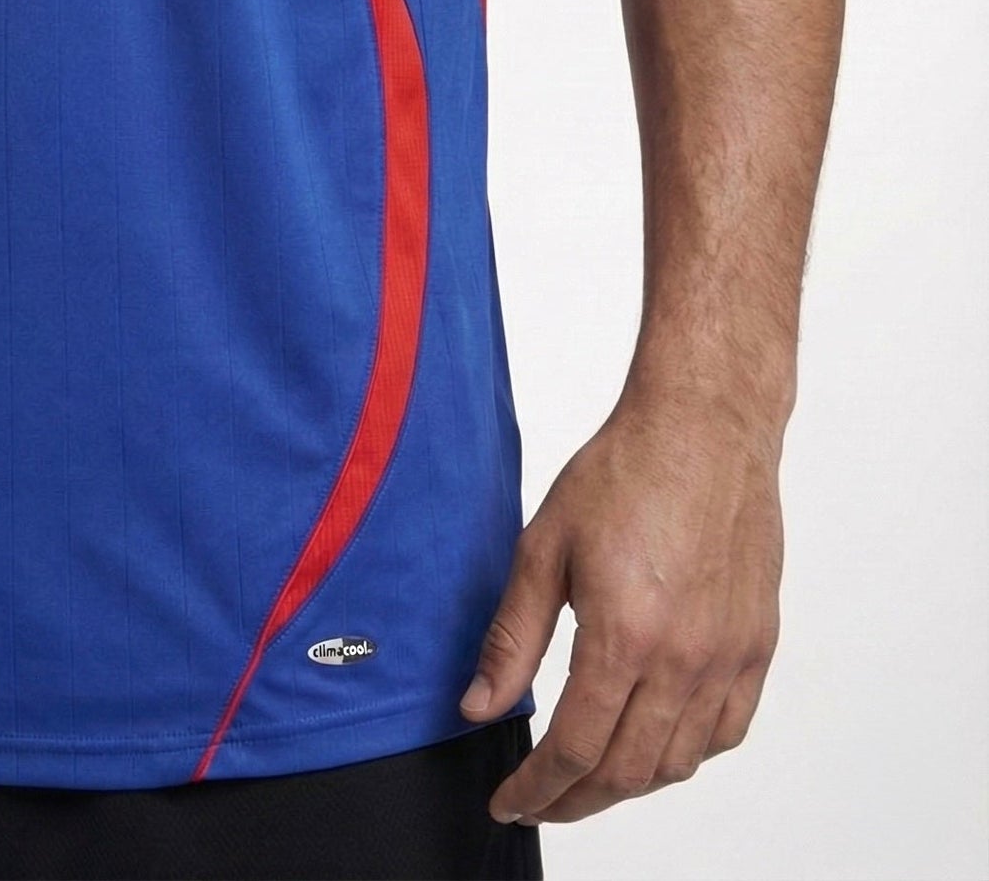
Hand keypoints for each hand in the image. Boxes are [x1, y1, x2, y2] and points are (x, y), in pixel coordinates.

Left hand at [459, 392, 783, 824]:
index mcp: (625, 634)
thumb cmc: (622, 473)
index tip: (510, 803)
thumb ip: (510, 638)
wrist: (703, 430)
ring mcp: (729, 657)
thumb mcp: (542, 548)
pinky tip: (653, 744)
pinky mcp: (758, 646)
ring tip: (587, 778)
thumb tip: (477, 706)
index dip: (538, 788)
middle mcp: (685, 659)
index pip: (577, 748)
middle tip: (540, 800)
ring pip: (680, 762)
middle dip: (576, 799)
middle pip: (629, 770)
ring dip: (629, 783)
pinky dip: (685, 754)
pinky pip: (726, 732)